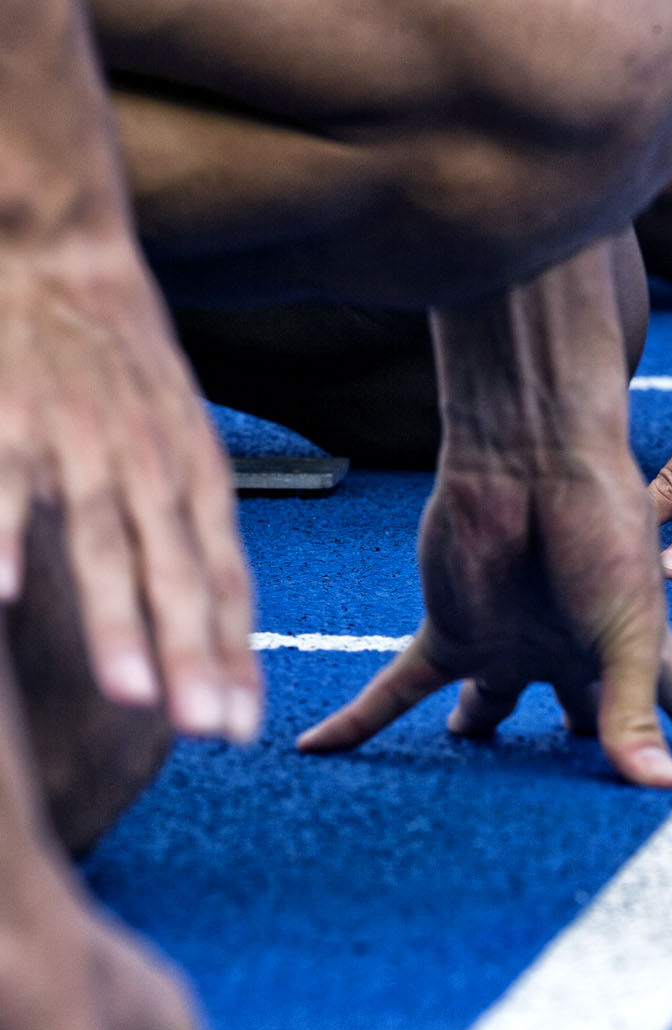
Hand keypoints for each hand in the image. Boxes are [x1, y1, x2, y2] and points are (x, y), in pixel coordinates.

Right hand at [0, 230, 261, 740]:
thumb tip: (219, 611)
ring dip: (120, 622)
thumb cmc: (126, 361)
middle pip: (179, 577)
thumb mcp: (184, 439)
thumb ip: (194, 525)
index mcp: (197, 479)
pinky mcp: (10, 418)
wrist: (59, 248)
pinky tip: (4, 595)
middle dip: (195, 658)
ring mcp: (81, 444)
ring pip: (106, 544)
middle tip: (208, 732)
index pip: (227, 583)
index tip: (240, 731)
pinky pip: (4, 487)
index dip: (234, 656)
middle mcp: (150, 468)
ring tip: (133, 696)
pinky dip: (6, 538)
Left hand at [299, 447, 671, 784]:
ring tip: (471, 785)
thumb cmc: (603, 527)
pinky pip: (399, 689)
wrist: (532, 451)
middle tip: (589, 800)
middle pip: (580, 716)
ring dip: (479, 736)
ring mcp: (509, 644)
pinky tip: (318, 749)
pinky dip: (360, 721)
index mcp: (629, 646)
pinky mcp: (452, 633)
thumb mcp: (630, 632)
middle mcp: (570, 652)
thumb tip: (663, 788)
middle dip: (588, 752)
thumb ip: (637, 711)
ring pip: (490, 709)